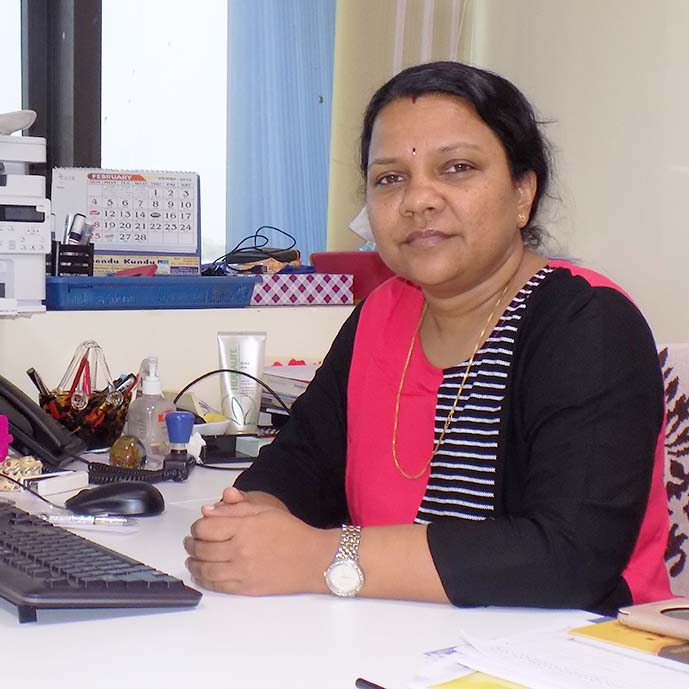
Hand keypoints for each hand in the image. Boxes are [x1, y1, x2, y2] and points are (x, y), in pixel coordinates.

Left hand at [183, 488, 335, 595]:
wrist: (312, 559)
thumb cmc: (291, 533)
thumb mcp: (265, 510)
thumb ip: (235, 509)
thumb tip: (208, 511)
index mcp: (244, 527)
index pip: (205, 527)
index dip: (197, 526)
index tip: (199, 526)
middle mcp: (239, 550)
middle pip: (201, 548)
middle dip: (191, 544)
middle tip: (190, 542)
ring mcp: (241, 571)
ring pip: (205, 569)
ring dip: (193, 564)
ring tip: (192, 559)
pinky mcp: (245, 588)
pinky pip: (216, 585)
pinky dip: (203, 580)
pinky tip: (202, 574)